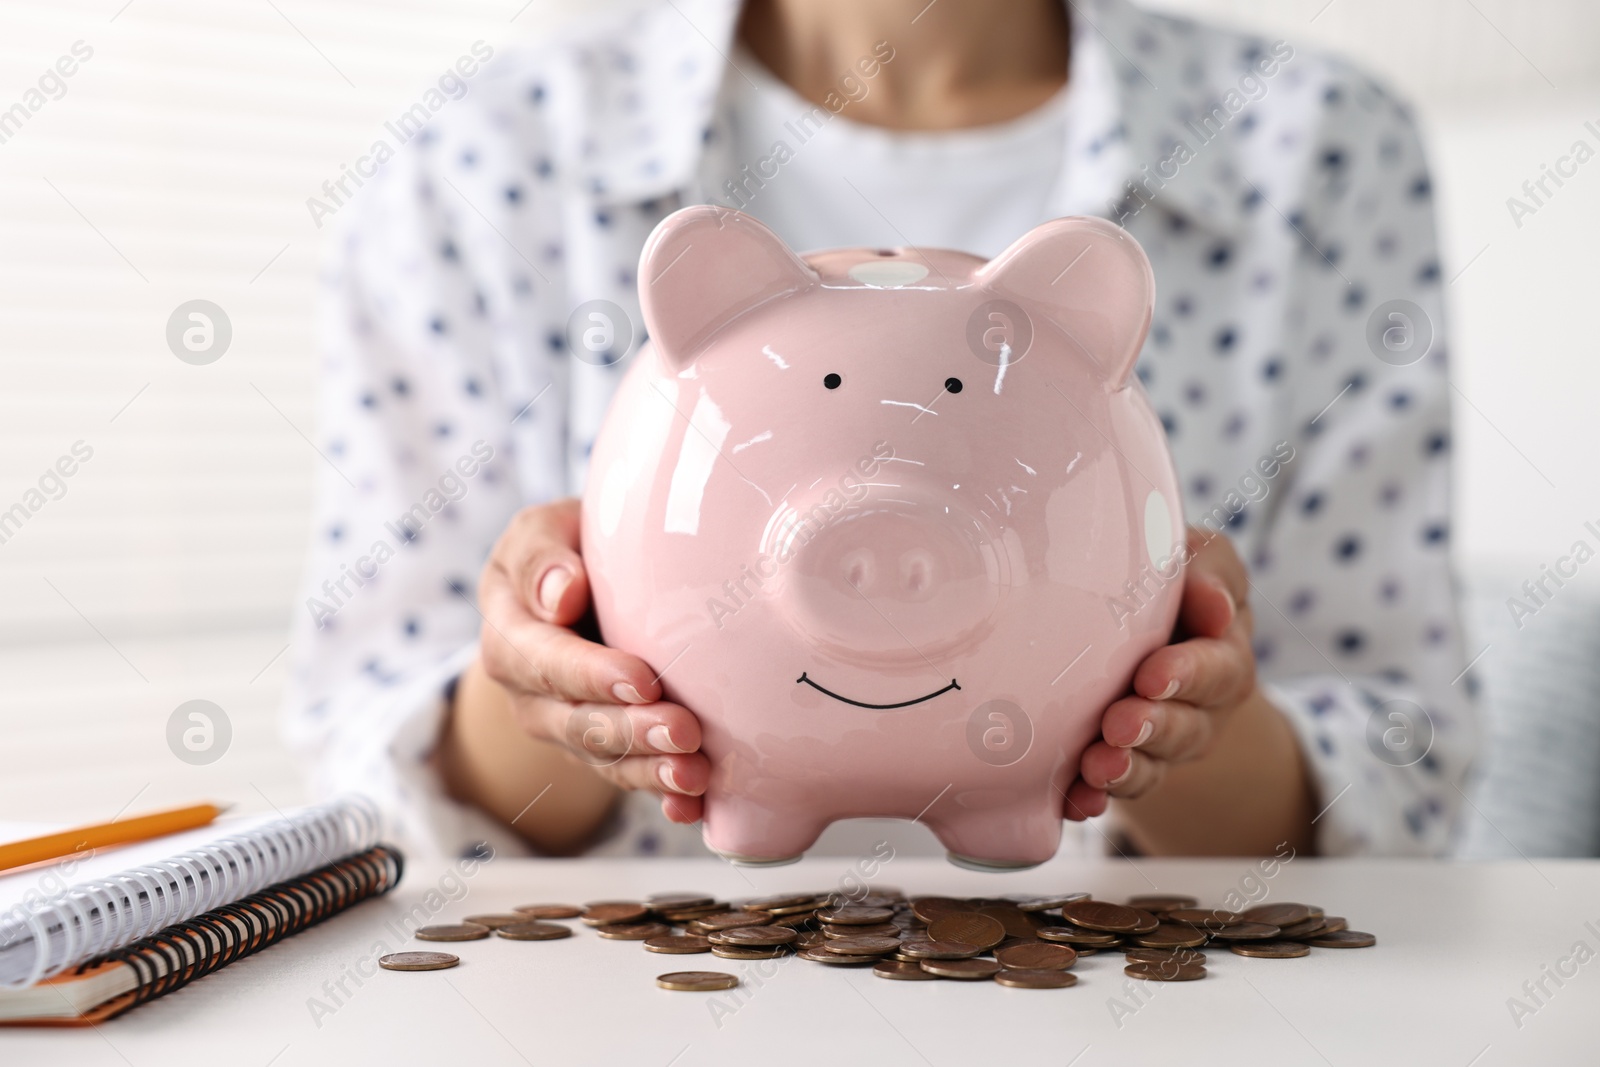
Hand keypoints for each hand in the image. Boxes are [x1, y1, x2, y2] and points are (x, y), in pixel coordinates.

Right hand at [476, 498, 707, 822]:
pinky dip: (660, 797)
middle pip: (576, 722)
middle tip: (684, 731)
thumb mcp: (543, 531)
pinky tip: (692, 807)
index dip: (590, 674)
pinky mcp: (602, 749)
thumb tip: (560, 594)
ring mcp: (566, 728)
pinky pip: (628, 778)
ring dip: (650, 769)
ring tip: (694, 774)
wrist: (576, 587)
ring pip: (604, 758)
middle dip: (631, 731)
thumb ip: (543, 557)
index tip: (642, 678)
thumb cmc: (567, 550)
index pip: (544, 661)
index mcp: (509, 635)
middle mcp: (531, 694)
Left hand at [1062, 527, 1257, 820]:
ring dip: (1125, 768)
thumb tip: (1214, 604)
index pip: (1219, 668)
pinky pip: (1109, 790)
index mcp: (1222, 652)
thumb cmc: (1169, 578)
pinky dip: (1091, 798)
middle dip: (1154, 728)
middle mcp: (1198, 707)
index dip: (1189, 674)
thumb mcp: (1197, 557)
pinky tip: (1074, 799)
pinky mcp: (1120, 763)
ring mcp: (1159, 742)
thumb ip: (1208, 569)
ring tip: (1096, 766)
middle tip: (1121, 723)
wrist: (1128, 619)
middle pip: (1188, 728)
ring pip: (1152, 766)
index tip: (1153, 674)